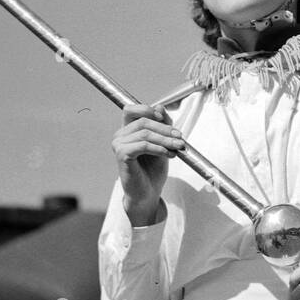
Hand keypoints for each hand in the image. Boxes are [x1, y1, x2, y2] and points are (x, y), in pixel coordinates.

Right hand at [113, 104, 185, 223]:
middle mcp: (120, 135)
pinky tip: (169, 155)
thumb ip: (162, 125)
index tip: (165, 118)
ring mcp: (119, 145)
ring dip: (166, 140)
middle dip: (165, 128)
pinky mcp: (122, 155)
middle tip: (180, 137)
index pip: (132, 109)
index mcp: (127, 130)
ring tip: (178, 147)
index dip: (148, 110)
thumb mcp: (162, 143)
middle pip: (143, 121)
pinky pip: (143, 145)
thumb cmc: (153, 169)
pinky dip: (159, 148)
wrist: (148, 192)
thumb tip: (160, 106)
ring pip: (145, 133)